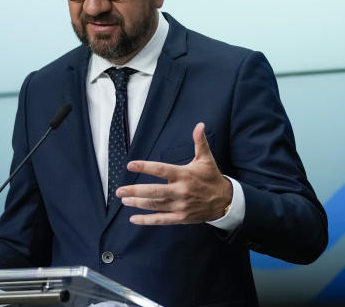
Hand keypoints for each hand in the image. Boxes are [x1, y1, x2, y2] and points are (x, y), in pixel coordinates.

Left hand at [116, 122, 232, 224]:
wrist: (225, 201)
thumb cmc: (211, 177)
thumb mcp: (206, 159)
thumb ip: (199, 142)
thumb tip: (200, 125)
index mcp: (184, 175)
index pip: (161, 170)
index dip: (145, 167)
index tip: (130, 165)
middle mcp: (181, 191)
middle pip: (154, 191)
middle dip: (135, 191)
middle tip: (119, 190)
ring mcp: (180, 206)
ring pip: (155, 205)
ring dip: (138, 203)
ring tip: (124, 199)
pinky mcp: (181, 218)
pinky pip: (161, 219)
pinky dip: (147, 220)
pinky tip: (134, 219)